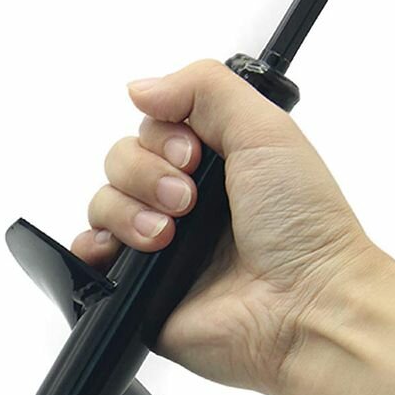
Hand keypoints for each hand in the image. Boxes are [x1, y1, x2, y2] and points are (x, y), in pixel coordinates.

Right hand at [71, 59, 387, 394]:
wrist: (304, 306)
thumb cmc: (302, 228)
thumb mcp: (266, 130)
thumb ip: (205, 89)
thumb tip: (140, 87)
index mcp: (213, 166)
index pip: (152, 128)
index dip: (161, 136)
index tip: (193, 157)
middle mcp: (183, 205)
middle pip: (120, 161)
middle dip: (145, 175)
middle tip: (187, 203)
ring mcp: (159, 248)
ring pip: (102, 203)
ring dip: (127, 211)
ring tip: (169, 236)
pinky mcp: (140, 290)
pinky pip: (91, 258)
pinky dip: (95, 248)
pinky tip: (133, 250)